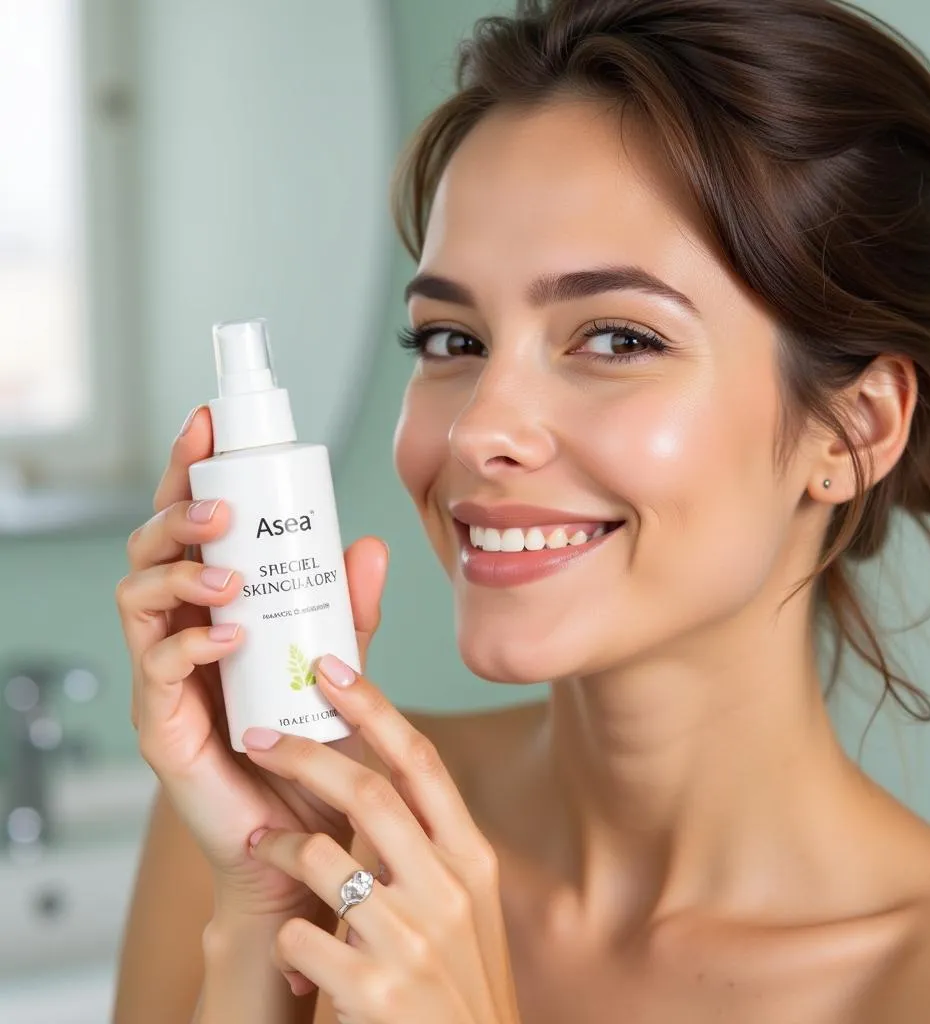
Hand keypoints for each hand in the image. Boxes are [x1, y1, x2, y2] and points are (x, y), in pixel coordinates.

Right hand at [115, 405, 388, 915]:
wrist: (305, 837)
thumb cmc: (312, 745)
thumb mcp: (341, 665)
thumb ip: (351, 611)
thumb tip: (370, 545)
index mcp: (214, 606)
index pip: (190, 525)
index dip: (190, 471)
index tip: (207, 424)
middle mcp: (180, 631)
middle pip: (149, 549)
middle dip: (175, 513)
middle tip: (218, 506)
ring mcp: (164, 676)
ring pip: (137, 597)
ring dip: (179, 569)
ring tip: (227, 567)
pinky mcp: (161, 723)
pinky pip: (156, 669)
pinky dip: (191, 642)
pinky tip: (229, 633)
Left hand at [242, 657, 521, 1023]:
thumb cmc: (456, 982)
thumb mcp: (464, 905)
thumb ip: (429, 847)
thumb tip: (372, 783)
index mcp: (471, 859)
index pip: (421, 762)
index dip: (374, 708)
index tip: (331, 668)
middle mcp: (450, 888)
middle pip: (369, 792)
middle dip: (306, 755)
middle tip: (259, 737)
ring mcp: (413, 939)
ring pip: (323, 857)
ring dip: (280, 847)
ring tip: (262, 847)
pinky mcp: (374, 990)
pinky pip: (301, 935)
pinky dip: (287, 936)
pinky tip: (298, 954)